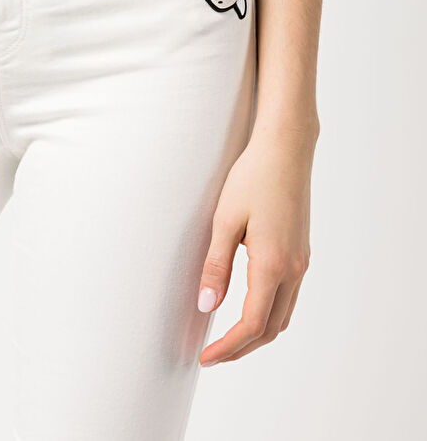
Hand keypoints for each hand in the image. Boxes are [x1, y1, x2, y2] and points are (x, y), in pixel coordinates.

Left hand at [197, 125, 316, 365]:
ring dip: (257, 332)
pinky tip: (248, 305)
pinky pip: (288, 296)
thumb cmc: (254, 177)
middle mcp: (293, 268)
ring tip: (227, 336)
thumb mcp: (224, 220)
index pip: (252, 324)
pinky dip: (269, 312)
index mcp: (272, 263)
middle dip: (242, 347)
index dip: (228, 347)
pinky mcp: (301, 251)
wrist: (286, 149)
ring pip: (283, 314)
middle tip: (213, 353)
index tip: (205, 357)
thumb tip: (206, 306)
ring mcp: (301, 260)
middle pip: (271, 328)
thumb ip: (215, 266)